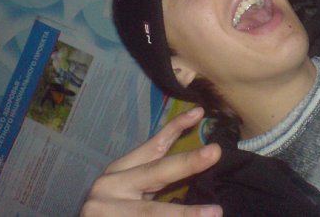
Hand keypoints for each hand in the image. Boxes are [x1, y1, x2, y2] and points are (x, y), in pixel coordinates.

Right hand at [81, 107, 222, 216]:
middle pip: (155, 173)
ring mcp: (105, 211)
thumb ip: (155, 176)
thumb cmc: (113, 212)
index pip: (152, 147)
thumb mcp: (133, 189)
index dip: (175, 128)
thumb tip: (197, 161)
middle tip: (214, 152)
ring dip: (186, 214)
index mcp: (118, 172)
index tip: (199, 113)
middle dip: (187, 163)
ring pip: (151, 212)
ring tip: (215, 213)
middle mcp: (108, 187)